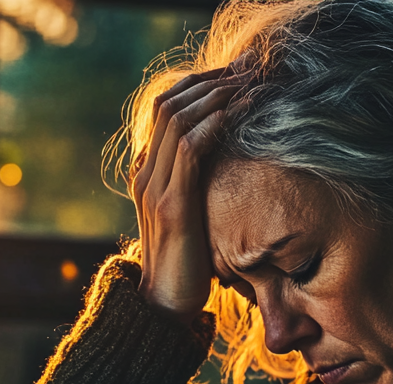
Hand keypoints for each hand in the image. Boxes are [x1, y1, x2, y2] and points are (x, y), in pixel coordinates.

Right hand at [132, 61, 250, 318]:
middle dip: (210, 80)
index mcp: (146, 171)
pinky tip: (233, 116)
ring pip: (176, 119)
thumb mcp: (189, 214)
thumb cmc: (185, 262)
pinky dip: (211, 127)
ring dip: (216, 96)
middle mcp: (144, 173)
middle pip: (169, 103)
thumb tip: (224, 167)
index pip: (166, 107)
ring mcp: (153, 188)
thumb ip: (194, 186)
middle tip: (247, 71)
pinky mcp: (171, 205)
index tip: (236, 75)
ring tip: (247, 85)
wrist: (163, 304)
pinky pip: (187, 151)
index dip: (200, 84)